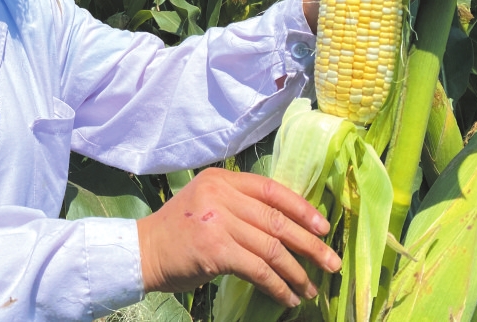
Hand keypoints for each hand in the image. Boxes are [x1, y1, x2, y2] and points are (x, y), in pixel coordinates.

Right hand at [136, 168, 339, 307]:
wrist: (144, 251)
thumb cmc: (179, 231)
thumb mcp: (207, 202)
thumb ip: (239, 204)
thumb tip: (288, 224)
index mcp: (221, 179)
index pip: (271, 189)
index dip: (302, 209)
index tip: (324, 227)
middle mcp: (220, 194)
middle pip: (277, 220)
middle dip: (310, 244)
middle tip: (332, 262)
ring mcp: (217, 221)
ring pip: (272, 248)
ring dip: (296, 272)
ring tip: (311, 287)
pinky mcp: (216, 249)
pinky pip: (258, 269)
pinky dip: (278, 286)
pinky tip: (288, 297)